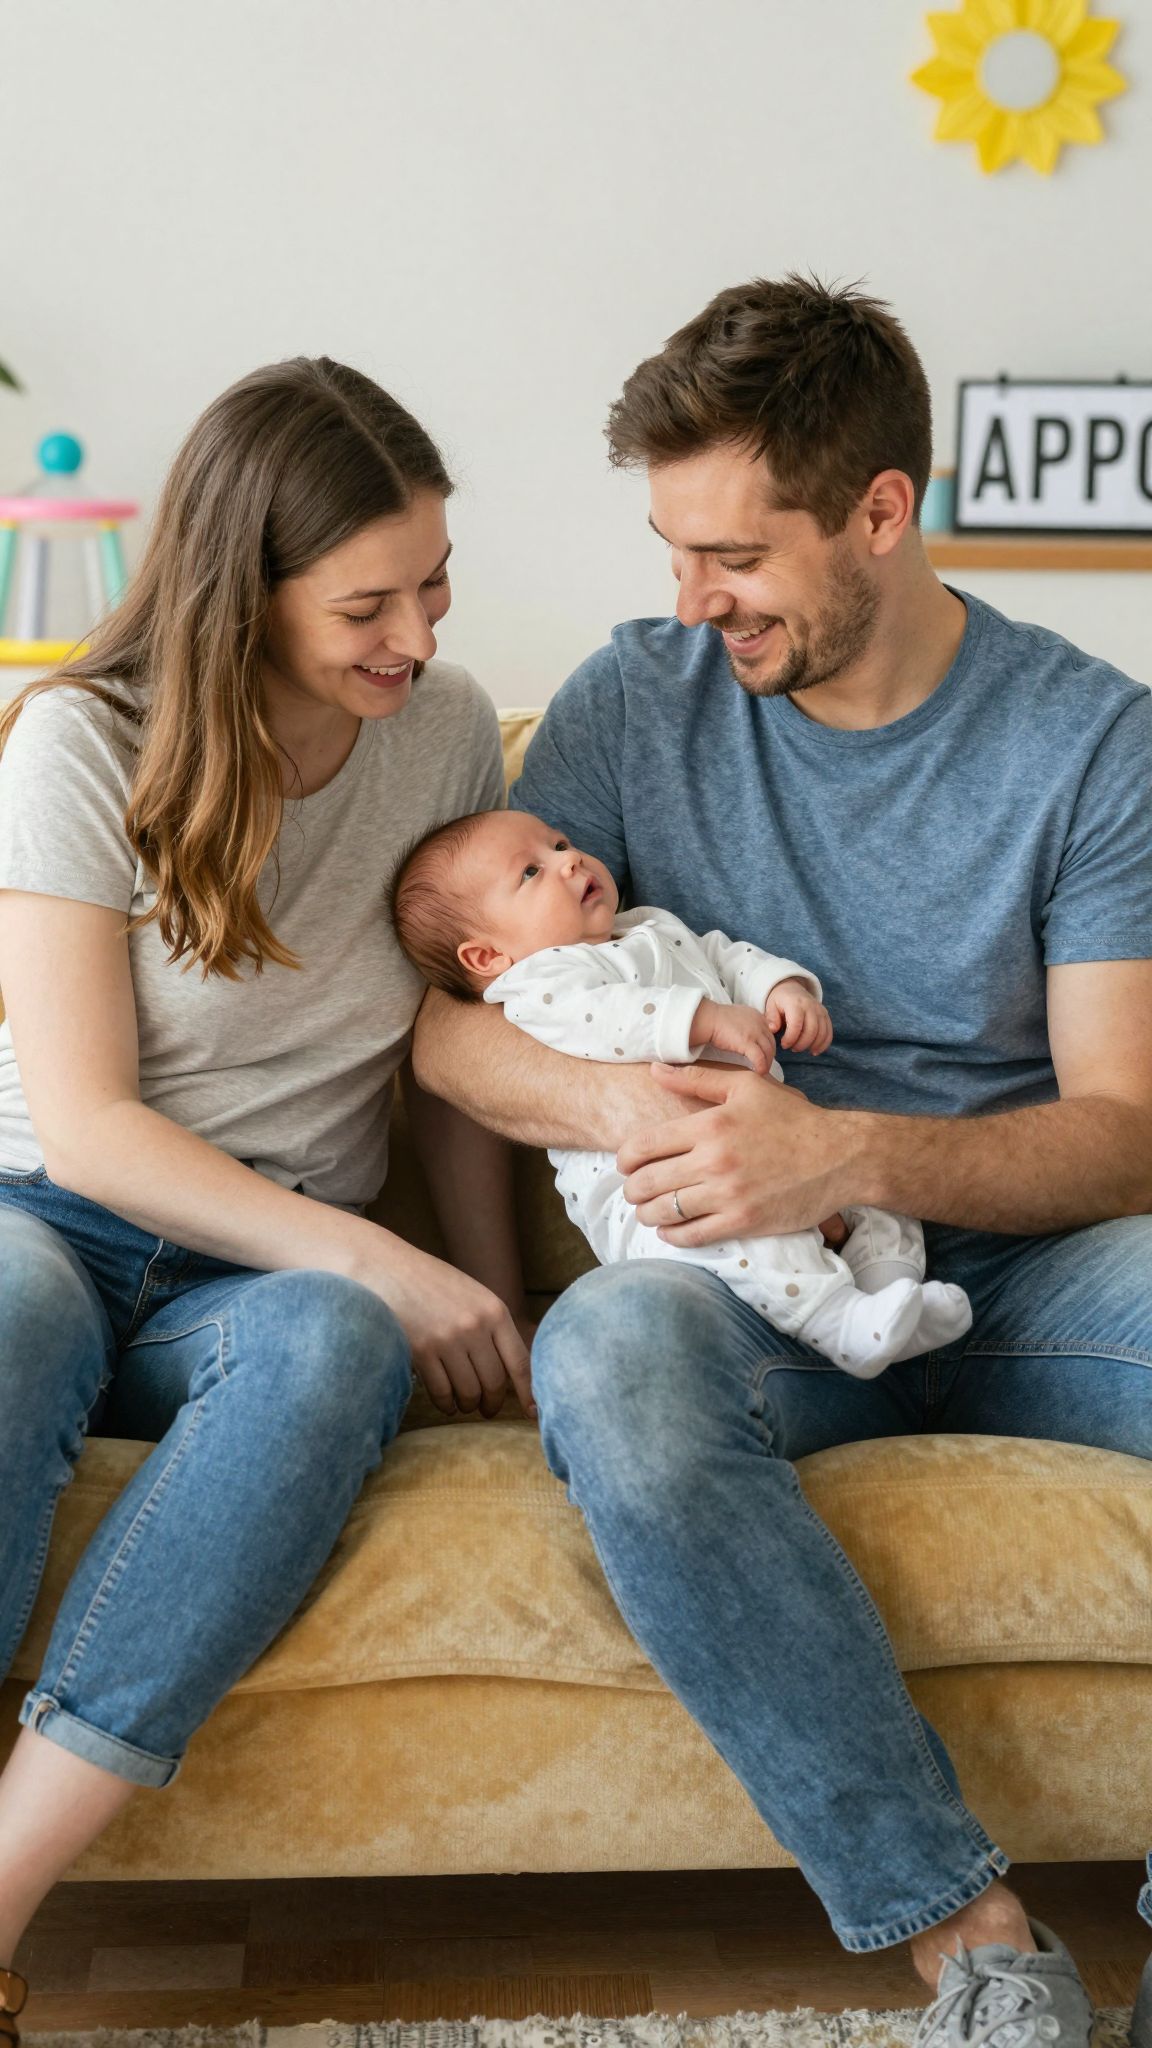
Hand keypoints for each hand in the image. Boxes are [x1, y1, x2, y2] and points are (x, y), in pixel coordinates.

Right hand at [356, 1235, 535, 1419]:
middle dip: (492, 1403)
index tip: (531, 1412)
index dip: (528, 1393)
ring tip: (465, 1405)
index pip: (520, 1362)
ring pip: (469, 1392)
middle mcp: (474, 1327)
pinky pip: (441, 1392)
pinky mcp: (420, 1352)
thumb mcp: (473, 1295)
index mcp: (494, 1311)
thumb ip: (492, 1327)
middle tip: (487, 1409)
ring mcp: (447, 1340)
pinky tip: (446, 1403)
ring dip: (468, 1405)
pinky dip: (446, 1404)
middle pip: (494, 1382)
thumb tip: (511, 1371)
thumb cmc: (432, 1283)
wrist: (388, 1267)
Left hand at [617, 1063, 860, 1244]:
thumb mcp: (747, 1087)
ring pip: (664, 1211)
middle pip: (647, 1182)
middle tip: (635, 1190)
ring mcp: (728, 1194)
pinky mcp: (743, 1222)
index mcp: (709, 1125)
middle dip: (632, 1189)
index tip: (626, 1164)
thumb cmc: (793, 1119)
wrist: (840, 1156)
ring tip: (649, 1210)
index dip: (625, 1158)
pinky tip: (670, 1229)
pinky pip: (691, 1236)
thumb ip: (697, 1079)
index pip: (643, 1146)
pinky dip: (672, 1235)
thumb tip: (656, 1071)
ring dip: (647, 1214)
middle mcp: (714, 1160)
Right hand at [691, 997, 777, 1074]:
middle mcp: (759, 1023)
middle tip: (766, 1065)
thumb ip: (744, 1024)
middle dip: (769, 1055)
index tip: (764, 1053)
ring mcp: (754, 1032)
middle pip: (771, 1043)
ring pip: (768, 1051)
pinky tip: (759, 1072)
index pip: (768, 1032)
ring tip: (763, 1071)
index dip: (767, 1044)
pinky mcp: (748, 1042)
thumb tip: (742, 1034)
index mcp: (756, 1016)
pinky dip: (761, 1066)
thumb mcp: (735, 1016)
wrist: (707, 1018)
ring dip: (767, 1063)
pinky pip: (760, 1058)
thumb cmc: (714, 1019)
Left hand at [764, 978, 832, 1054]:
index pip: (796, 1025)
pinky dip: (824, 1044)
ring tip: (801, 1049)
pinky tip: (814, 1051)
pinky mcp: (825, 1015)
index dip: (790, 1039)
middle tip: (792, 1049)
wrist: (791, 988)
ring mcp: (820, 1010)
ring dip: (812, 1045)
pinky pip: (829, 1032)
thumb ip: (771, 1018)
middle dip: (801, 1044)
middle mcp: (810, 1006)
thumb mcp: (771, 1006)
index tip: (783, 1045)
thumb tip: (773, 1029)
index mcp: (795, 1004)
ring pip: (822, 1032)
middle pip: (811, 1030)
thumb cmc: (779, 1000)